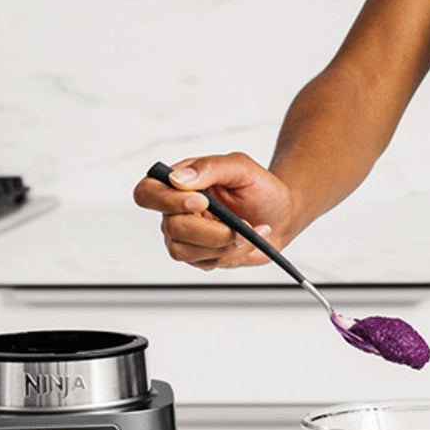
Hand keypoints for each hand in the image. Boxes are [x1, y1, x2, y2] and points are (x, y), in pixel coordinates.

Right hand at [132, 153, 298, 269]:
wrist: (281, 215)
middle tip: (242, 225)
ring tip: (248, 231)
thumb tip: (177, 179)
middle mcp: (174, 211)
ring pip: (185, 251)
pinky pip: (205, 262)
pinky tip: (248, 240)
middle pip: (172, 228)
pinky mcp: (199, 256)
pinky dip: (232, 253)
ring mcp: (185, 236)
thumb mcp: (241, 167)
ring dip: (223, 243)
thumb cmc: (260, 188)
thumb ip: (210, 167)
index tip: (202, 201)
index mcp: (177, 183)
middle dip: (211, 231)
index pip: (148, 193)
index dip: (168, 201)